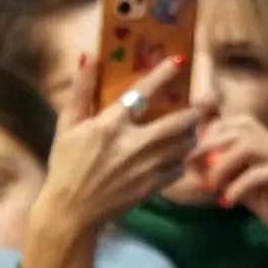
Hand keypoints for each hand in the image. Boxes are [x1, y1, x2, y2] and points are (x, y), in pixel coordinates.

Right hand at [37, 55, 205, 236]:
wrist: (71, 211)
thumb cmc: (66, 165)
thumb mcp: (67, 125)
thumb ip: (80, 90)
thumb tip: (89, 56)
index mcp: (110, 125)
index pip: (142, 93)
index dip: (163, 75)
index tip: (180, 61)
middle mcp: (132, 144)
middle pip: (177, 122)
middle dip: (194, 112)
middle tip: (201, 104)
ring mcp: (144, 168)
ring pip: (183, 146)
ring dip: (191, 134)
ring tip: (192, 128)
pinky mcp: (151, 187)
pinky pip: (178, 168)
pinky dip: (182, 159)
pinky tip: (178, 154)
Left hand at [188, 114, 267, 267]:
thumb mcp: (254, 195)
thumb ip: (234, 178)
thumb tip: (204, 167)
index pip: (239, 123)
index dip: (211, 134)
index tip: (193, 158)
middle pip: (240, 126)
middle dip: (209, 144)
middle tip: (192, 167)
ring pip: (247, 144)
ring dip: (222, 164)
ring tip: (211, 186)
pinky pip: (260, 172)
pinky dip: (238, 186)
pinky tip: (228, 202)